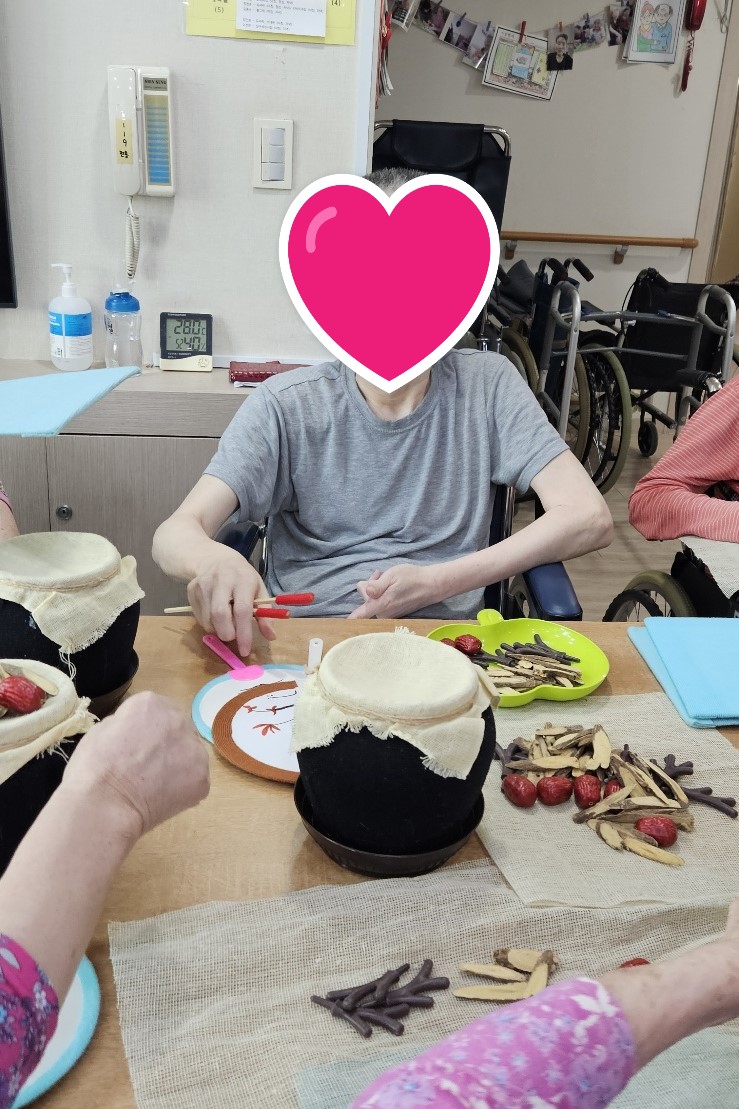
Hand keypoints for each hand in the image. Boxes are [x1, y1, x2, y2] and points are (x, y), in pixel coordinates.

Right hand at [62, 692, 209, 839]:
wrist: (105, 806)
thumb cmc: (93, 768)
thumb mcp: (101, 729)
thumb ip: (125, 723)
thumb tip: (135, 731)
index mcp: (151, 704)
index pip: (155, 710)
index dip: (144, 730)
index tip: (134, 746)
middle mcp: (179, 720)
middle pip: (177, 728)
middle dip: (165, 744)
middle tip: (146, 767)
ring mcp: (195, 750)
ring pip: (188, 754)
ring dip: (177, 765)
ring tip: (154, 785)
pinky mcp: (202, 778)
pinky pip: (194, 780)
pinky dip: (182, 789)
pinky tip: (162, 798)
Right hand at [186, 543, 275, 655]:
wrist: (213, 559)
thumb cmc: (242, 577)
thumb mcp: (258, 589)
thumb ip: (265, 614)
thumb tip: (271, 637)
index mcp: (243, 580)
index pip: (242, 610)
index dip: (244, 633)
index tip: (245, 650)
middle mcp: (221, 580)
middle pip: (220, 615)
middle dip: (227, 634)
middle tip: (234, 638)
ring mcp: (203, 585)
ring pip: (208, 620)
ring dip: (218, 630)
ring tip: (226, 623)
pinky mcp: (192, 591)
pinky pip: (199, 618)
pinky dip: (209, 624)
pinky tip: (216, 615)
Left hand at [349, 564, 442, 618]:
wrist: (432, 585)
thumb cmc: (412, 578)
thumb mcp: (392, 576)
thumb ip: (377, 585)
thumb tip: (364, 590)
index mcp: (381, 605)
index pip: (360, 616)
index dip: (349, 619)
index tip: (339, 627)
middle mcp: (383, 614)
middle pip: (365, 601)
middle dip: (368, 586)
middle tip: (378, 575)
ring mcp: (389, 615)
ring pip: (373, 601)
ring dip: (376, 589)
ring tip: (385, 577)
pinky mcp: (394, 614)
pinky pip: (381, 604)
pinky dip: (382, 594)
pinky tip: (390, 585)